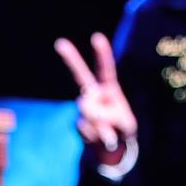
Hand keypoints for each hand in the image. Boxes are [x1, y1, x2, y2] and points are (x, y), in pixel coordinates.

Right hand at [53, 32, 137, 167]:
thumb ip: (109, 118)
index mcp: (109, 89)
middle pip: (80, 74)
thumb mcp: (126, 125)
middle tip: (59, 42)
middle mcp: (94, 94)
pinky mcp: (78, 122)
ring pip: (89, 111)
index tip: (96, 38)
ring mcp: (84, 107)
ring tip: (110, 132)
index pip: (105, 69)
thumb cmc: (124, 130)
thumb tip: (87, 115)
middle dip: (70, 58)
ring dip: (102, 125)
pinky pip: (85, 127)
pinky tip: (99, 137)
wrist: (112, 147)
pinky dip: (95, 136)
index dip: (102, 54)